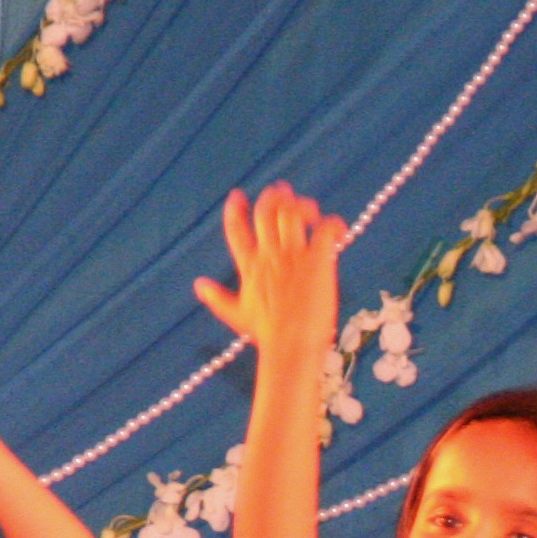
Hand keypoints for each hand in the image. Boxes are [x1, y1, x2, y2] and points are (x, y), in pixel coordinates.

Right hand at [192, 183, 346, 352]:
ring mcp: (294, 256)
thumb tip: (198, 284)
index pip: (236, 230)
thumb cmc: (266, 334)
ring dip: (301, 205)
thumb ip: (218, 298)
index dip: (235, 210)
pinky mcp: (318, 261)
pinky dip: (333, 223)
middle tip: (282, 192)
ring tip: (309, 210)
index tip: (236, 196)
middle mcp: (269, 255)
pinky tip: (338, 228)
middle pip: (266, 213)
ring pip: (292, 214)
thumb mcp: (237, 314)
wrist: (291, 345)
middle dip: (273, 197)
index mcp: (250, 266)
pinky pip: (325, 230)